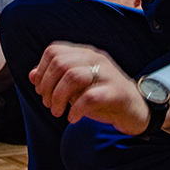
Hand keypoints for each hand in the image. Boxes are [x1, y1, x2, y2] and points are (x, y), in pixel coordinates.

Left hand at [29, 42, 149, 134]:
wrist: (137, 110)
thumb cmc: (103, 98)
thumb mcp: (77, 88)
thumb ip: (57, 79)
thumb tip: (32, 75)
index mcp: (85, 53)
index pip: (54, 51)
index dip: (41, 71)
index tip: (41, 91)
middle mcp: (96, 58)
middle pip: (60, 62)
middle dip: (48, 87)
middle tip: (50, 105)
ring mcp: (108, 73)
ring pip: (73, 76)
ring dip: (59, 97)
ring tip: (58, 112)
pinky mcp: (117, 92)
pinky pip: (90, 97)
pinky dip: (76, 109)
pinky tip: (73, 118)